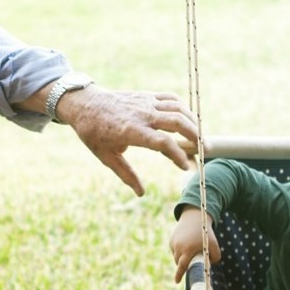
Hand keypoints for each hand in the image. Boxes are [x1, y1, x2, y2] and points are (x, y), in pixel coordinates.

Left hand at [57, 87, 200, 195]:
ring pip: (178, 108)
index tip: (186, 167)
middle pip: (177, 122)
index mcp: (131, 131)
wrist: (85, 104)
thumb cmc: (93, 132)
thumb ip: (126, 174)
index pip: (163, 142)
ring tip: (201, 137)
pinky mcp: (147, 95)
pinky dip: (183, 108)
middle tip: (205, 151)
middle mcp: (142, 115)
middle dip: (195, 136)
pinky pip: (171, 99)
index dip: (178, 155)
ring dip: (193, 122)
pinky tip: (188, 120)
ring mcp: (145, 103)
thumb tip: (141, 193)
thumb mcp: (106, 157)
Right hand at [170, 208, 220, 282]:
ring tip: (190, 249)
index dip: (179, 275)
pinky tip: (186, 243)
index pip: (182, 266)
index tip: (177, 282)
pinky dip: (179, 250)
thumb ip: (215, 257)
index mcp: (188, 249)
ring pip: (176, 256)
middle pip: (179, 262)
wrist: (195, 216)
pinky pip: (174, 249)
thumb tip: (210, 264)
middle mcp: (179, 247)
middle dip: (184, 264)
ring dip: (182, 257)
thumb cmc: (205, 232)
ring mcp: (173, 243)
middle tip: (191, 261)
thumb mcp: (214, 244)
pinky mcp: (171, 239)